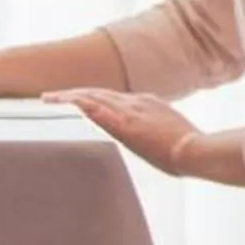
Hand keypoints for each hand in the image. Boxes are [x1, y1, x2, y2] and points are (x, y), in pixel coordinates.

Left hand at [44, 88, 203, 176]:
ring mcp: (128, 110)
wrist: (195, 150)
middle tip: (54, 97)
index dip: (94, 97)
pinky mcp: (122, 122)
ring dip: (68, 97)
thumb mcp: (172, 136)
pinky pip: (93, 107)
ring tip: (49, 99)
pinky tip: (60, 102)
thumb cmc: (189, 150)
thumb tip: (156, 142)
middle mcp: (135, 102)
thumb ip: (158, 133)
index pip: (113, 97)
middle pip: (99, 93)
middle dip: (76, 94)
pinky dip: (74, 102)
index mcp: (148, 104)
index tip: (79, 99)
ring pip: (91, 97)